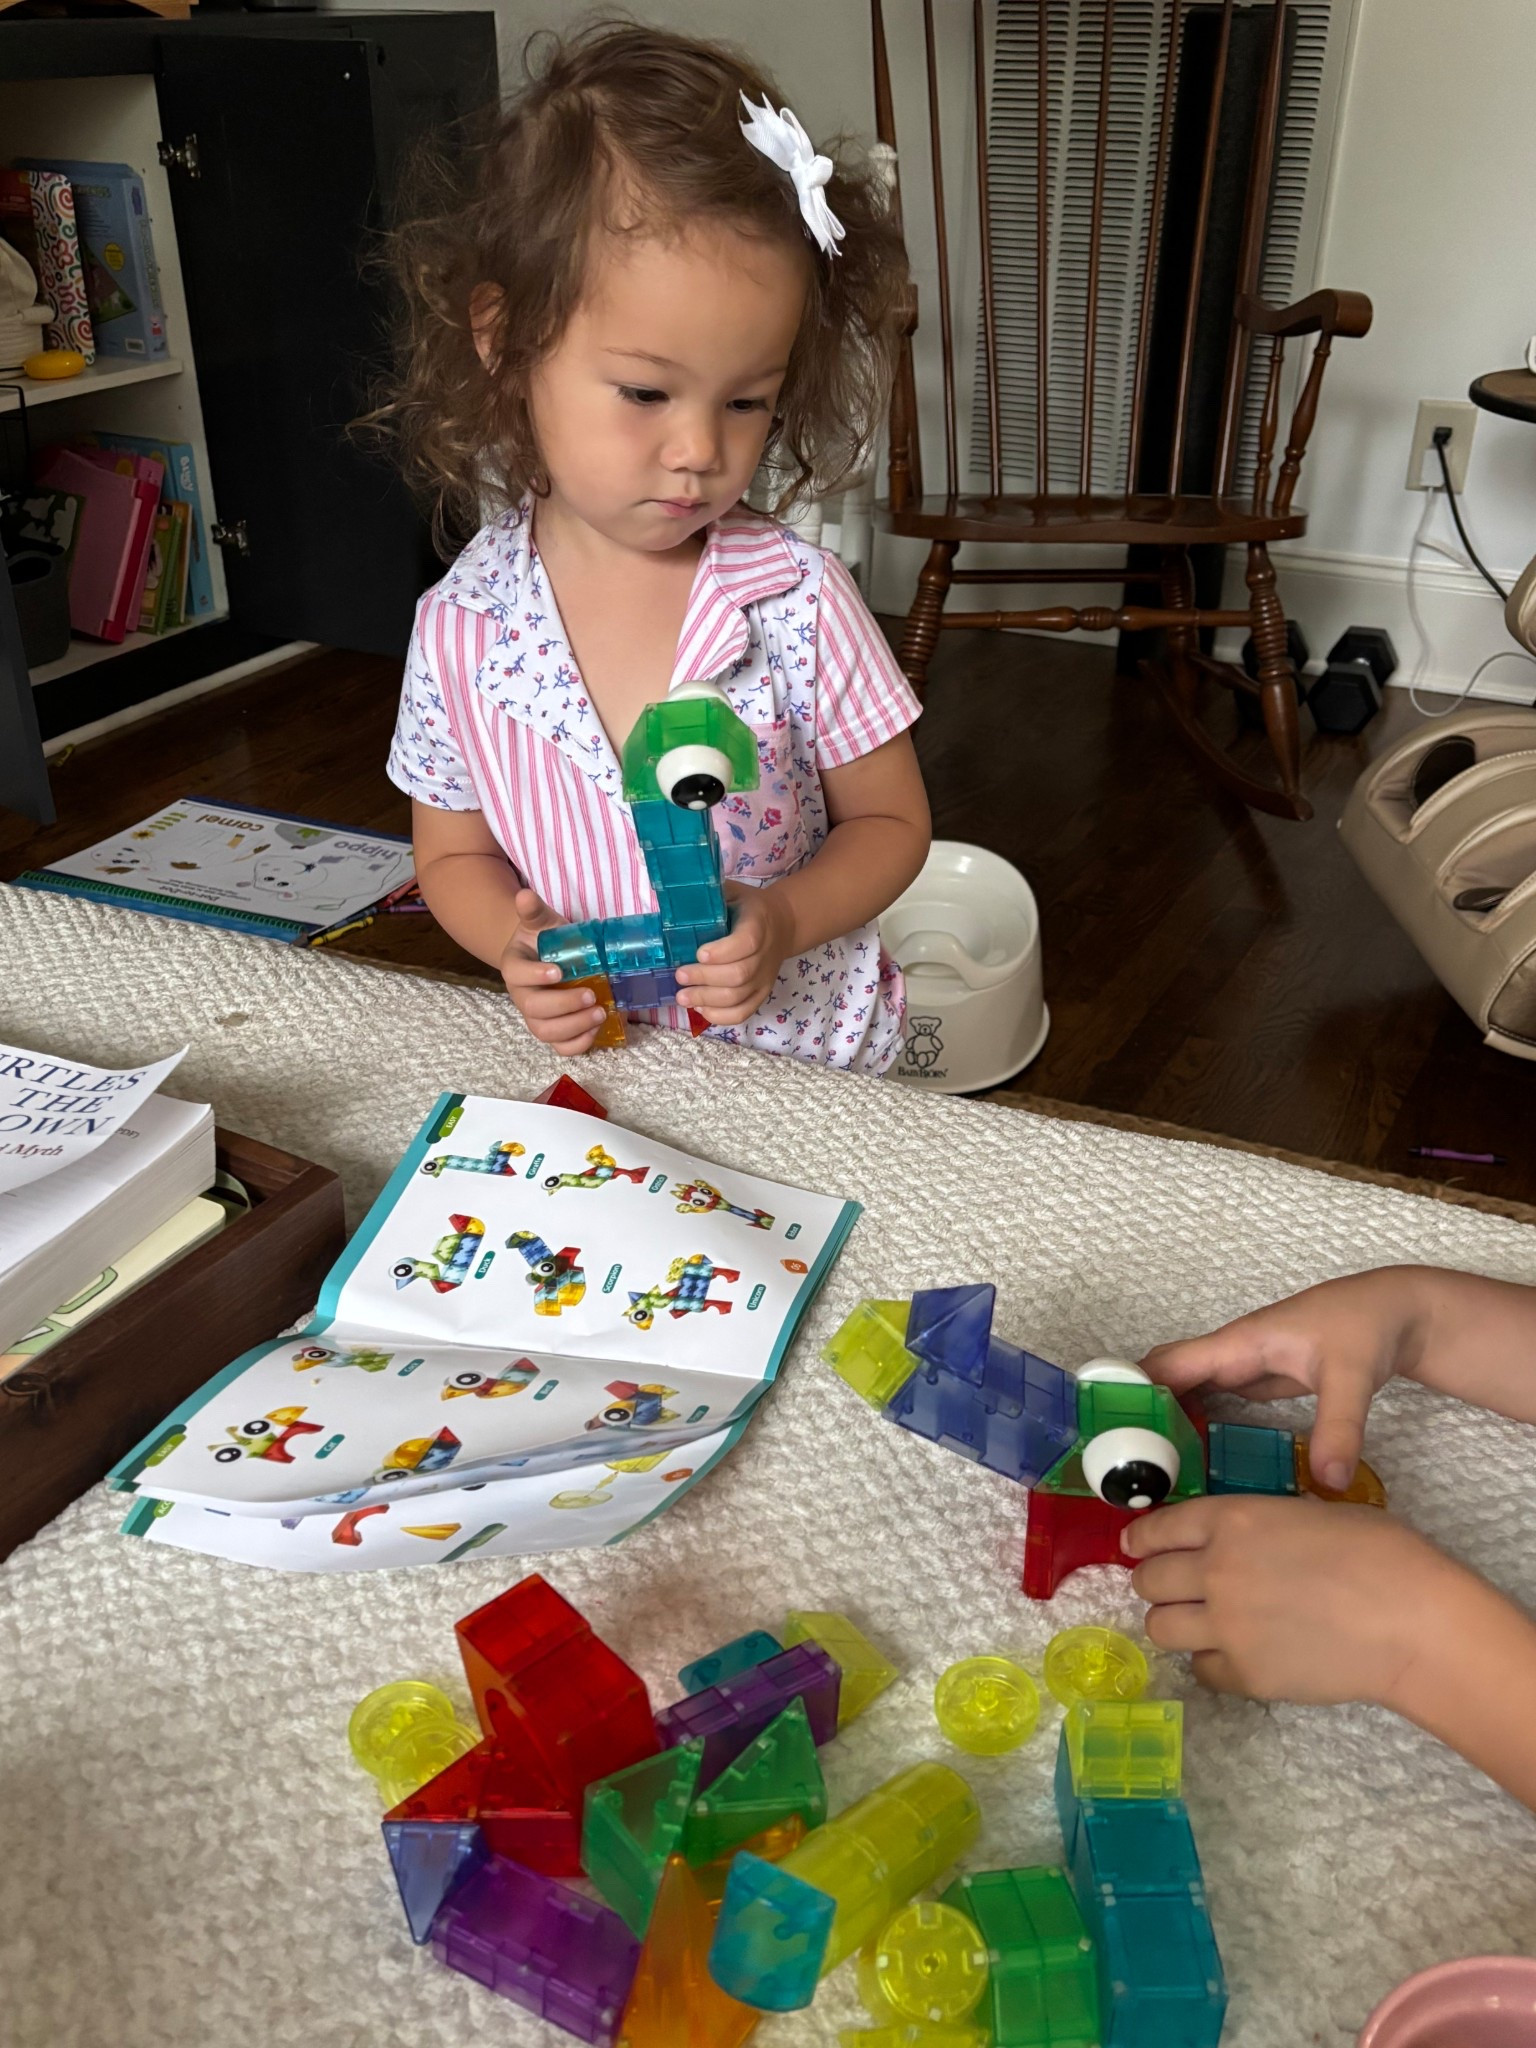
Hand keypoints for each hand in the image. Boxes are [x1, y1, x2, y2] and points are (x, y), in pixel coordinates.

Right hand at [499, 887, 608, 1055]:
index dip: (536, 975)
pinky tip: (596, 1029)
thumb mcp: (540, 922)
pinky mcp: (553, 1030)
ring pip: (546, 1032)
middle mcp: (521, 996)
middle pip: (534, 1009)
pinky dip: (578, 1044)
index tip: (559, 971)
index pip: (517, 974)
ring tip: (600, 1012)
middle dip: (564, 1005)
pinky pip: (560, 1048)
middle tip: (591, 994)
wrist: (547, 959)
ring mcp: (536, 1016)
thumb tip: (524, 895)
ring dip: (574, 1026)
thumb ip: (533, 911)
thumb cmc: (545, 940)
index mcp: (514, 967)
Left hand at [675, 882, 793, 1025]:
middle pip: (739, 974)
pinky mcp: (762, 993)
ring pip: (738, 996)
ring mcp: (765, 977)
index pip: (748, 941)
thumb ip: (709, 895)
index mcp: (759, 922)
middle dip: (705, 978)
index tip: (699, 953)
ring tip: (682, 996)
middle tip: (680, 975)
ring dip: (707, 999)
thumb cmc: (746, 907)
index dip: (723, 951)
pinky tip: (700, 1008)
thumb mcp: (731, 891)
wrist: (782, 924)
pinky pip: (743, 1013)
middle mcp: (766, 953)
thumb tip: (674, 898)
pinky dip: (720, 1016)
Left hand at [1124, 1492, 1466, 1707]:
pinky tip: (1237, 1655)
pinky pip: (1201, 1670)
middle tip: (1174, 1588)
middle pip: (1147, 1581)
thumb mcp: (1310, 1511)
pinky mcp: (1245, 1675)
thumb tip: (1244, 1537)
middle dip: (1155, 1583)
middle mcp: (1214, 1571)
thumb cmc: (1379, 1553)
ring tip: (1199, 1624)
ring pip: (1161, 1628)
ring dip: (1175, 1623)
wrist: (1412, 1621)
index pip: (1157, 1529)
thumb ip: (1261, 1524)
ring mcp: (1225, 1627)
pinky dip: (1212, 1663)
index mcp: (1230, 1521)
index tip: (1134, 1547)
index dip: (1141, 1539)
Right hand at [1140, 1270, 1427, 1491]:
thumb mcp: (1353, 1377)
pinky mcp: (1258, 1383)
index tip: (1105, 1428)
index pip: (1168, 1365)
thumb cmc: (1367, 1328)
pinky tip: (1188, 1463)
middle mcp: (1231, 1355)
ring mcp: (1243, 1369)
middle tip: (1115, 1466)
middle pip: (1166, 1380)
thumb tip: (1327, 1483)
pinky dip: (1192, 1428)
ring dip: (1162, 1423)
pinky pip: (1209, 1404)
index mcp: (1238, 1344)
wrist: (1398, 1314)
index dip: (1132, 1390)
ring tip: (1139, 1473)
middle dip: (1137, 1414)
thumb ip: (1339, 1428)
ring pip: (1185, 1393)